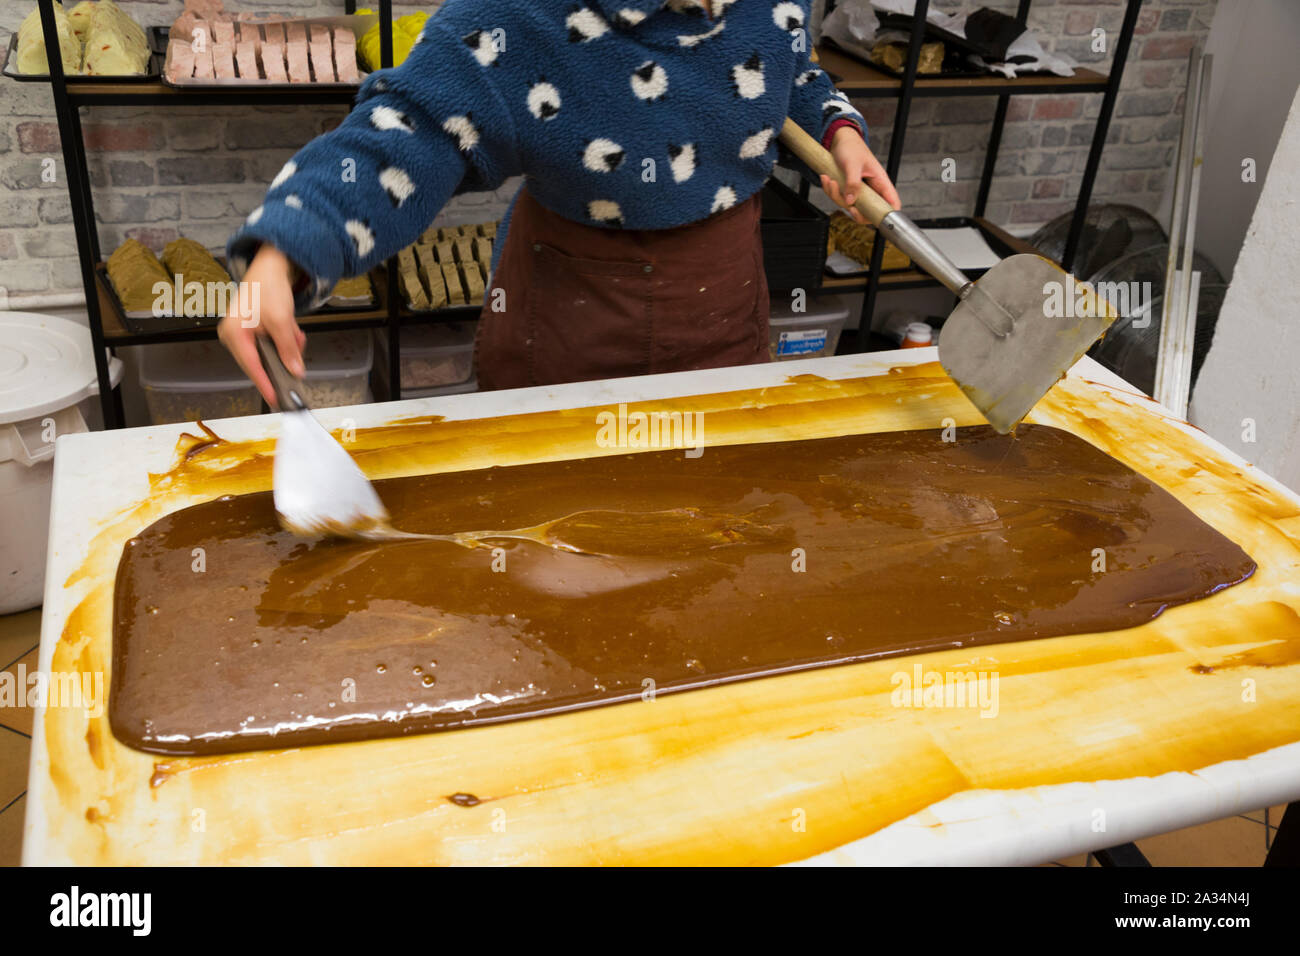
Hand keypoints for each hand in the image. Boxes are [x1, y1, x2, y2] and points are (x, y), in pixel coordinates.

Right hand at [218, 245, 305, 407]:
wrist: (269, 267)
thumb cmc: (267, 286)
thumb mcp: (282, 320)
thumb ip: (288, 348)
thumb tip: (295, 371)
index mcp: (234, 333)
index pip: (251, 366)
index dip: (265, 384)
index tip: (276, 398)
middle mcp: (233, 336)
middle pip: (261, 362)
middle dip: (282, 356)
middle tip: (296, 345)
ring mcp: (241, 335)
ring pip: (269, 355)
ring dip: (285, 347)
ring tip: (293, 332)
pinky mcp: (251, 333)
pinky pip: (270, 346)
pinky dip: (283, 341)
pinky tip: (290, 330)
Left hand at [820, 126, 901, 223]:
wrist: (839, 140)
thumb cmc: (851, 147)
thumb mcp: (852, 164)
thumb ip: (853, 183)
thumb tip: (851, 201)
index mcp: (880, 182)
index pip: (892, 203)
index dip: (886, 214)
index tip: (869, 215)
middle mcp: (871, 189)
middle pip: (868, 212)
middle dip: (852, 209)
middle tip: (845, 201)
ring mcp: (859, 191)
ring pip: (849, 206)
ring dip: (835, 195)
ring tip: (830, 180)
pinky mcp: (847, 190)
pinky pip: (839, 198)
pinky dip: (830, 191)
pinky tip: (827, 179)